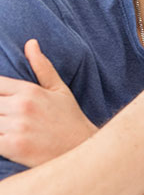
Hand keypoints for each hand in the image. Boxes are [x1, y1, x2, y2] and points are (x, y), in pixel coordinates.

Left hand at [0, 39, 97, 166]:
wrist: (84, 151)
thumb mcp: (60, 91)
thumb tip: (30, 43)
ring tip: (5, 126)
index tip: (2, 103)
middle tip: (4, 114)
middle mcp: (21, 106)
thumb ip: (42, 67)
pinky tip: (3, 139)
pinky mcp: (14, 146)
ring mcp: (17, 127)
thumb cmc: (71, 120)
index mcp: (29, 91)